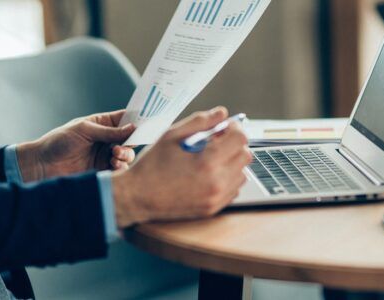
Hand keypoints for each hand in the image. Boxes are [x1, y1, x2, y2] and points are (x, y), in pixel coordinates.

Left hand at [16, 110, 135, 181]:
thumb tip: (133, 128)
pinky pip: (120, 168)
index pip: (125, 119)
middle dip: (132, 141)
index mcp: (102, 124)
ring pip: (127, 154)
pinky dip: (121, 166)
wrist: (43, 165)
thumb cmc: (59, 142)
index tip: (147, 123)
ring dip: (126, 154)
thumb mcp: (85, 131)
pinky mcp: (103, 170)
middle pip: (130, 139)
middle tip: (123, 145)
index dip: (137, 121)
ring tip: (116, 155)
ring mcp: (105, 155)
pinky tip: (114, 164)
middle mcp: (106, 139)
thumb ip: (109, 131)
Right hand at [113, 107, 251, 227]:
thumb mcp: (171, 135)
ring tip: (210, 159)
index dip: (234, 128)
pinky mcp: (213, 208)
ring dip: (232, 162)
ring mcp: (216, 198)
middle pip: (245, 155)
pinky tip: (208, 174)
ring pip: (242, 173)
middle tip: (216, 141)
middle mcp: (216, 182)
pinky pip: (233, 189)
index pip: (240, 138)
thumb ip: (200, 121)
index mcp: (207, 161)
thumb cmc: (152, 165)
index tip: (224, 127)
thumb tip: (222, 113)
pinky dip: (227, 178)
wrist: (138, 196)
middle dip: (234, 144)